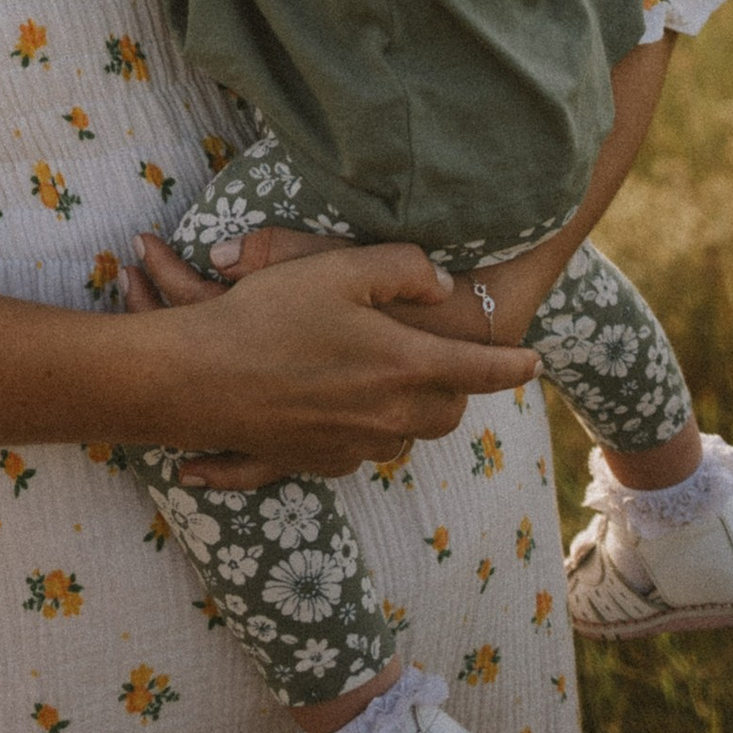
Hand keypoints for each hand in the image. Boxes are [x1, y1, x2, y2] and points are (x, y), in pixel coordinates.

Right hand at [120, 224, 537, 482]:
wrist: (198, 380)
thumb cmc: (268, 315)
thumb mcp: (338, 269)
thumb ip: (401, 269)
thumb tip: (439, 282)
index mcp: (404, 366)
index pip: (480, 371)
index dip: (511, 367)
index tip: (534, 363)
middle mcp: (389, 416)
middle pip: (447, 413)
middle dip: (457, 391)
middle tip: (451, 365)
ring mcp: (353, 446)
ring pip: (406, 437)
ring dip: (412, 413)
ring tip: (396, 385)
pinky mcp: (318, 463)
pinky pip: (359, 451)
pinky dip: (364, 432)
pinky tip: (342, 409)